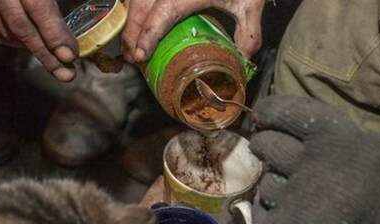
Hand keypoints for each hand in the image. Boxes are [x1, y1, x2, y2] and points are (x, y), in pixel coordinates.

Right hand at [0, 0, 77, 81]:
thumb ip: (53, 1)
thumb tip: (92, 7)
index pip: (38, 8)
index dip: (54, 33)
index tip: (70, 54)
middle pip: (21, 28)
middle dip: (47, 55)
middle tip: (67, 74)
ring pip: (7, 33)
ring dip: (33, 50)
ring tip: (57, 63)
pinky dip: (14, 43)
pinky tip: (32, 46)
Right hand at [122, 0, 264, 63]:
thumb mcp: (250, 4)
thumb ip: (248, 35)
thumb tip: (240, 62)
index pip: (164, 12)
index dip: (149, 34)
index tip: (141, 54)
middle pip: (140, 6)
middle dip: (132, 34)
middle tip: (134, 58)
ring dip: (129, 21)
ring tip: (132, 46)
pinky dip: (132, 8)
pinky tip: (134, 22)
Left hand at [249, 96, 379, 223]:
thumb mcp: (369, 145)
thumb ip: (330, 134)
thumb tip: (285, 124)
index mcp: (335, 137)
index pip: (283, 111)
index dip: (269, 111)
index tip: (265, 115)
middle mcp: (311, 164)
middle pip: (266, 144)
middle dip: (268, 147)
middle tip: (278, 156)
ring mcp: (294, 200)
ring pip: (265, 180)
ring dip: (276, 184)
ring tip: (299, 195)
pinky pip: (261, 211)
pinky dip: (272, 212)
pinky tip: (291, 215)